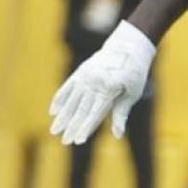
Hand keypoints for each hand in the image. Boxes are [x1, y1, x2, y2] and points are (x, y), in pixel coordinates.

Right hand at [48, 22, 155, 143]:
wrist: (128, 45)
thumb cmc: (135, 73)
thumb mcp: (133, 93)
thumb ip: (121, 113)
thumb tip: (117, 135)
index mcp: (109, 87)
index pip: (94, 113)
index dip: (85, 128)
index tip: (77, 141)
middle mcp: (94, 82)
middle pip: (80, 109)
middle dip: (71, 127)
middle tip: (63, 142)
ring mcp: (85, 75)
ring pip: (71, 100)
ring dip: (62, 117)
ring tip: (54, 130)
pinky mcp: (80, 71)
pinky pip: (67, 87)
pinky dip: (59, 99)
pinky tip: (52, 111)